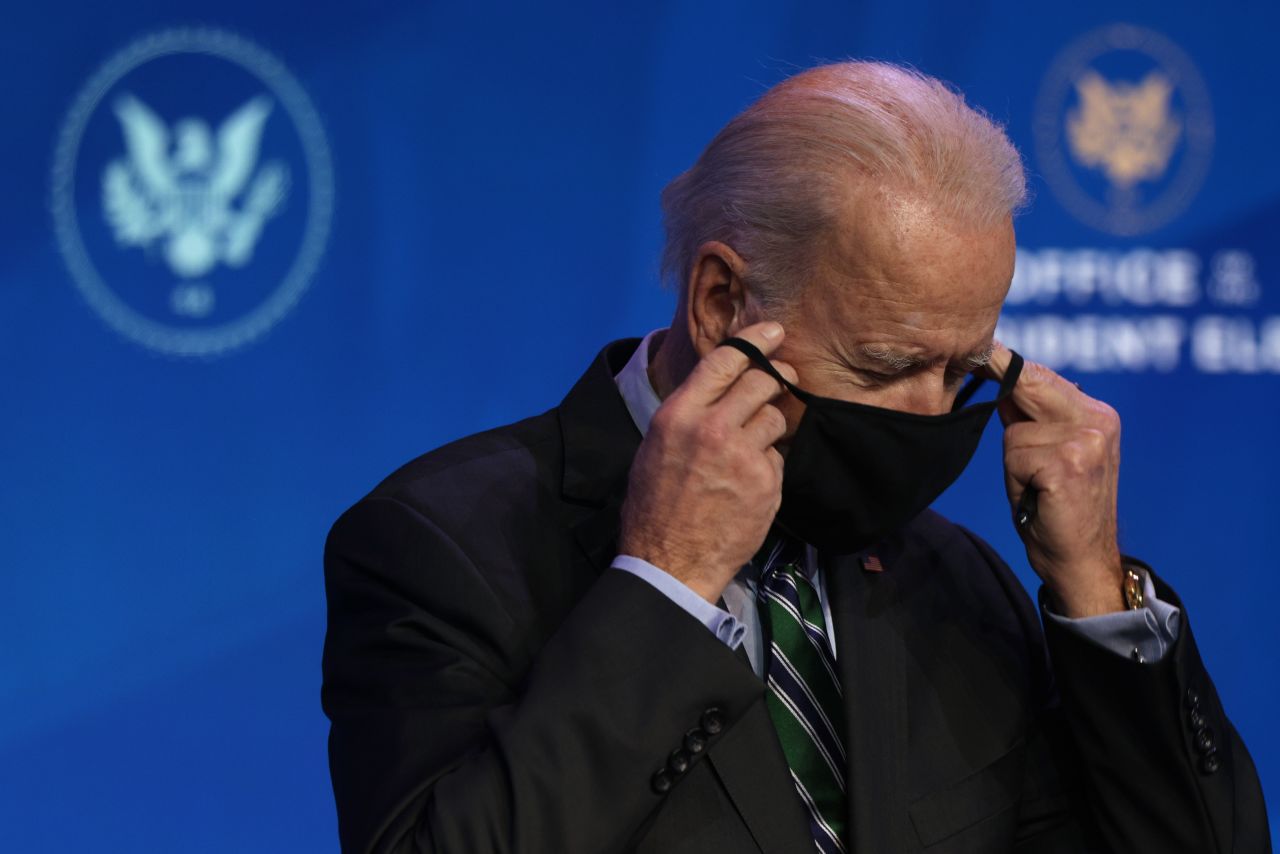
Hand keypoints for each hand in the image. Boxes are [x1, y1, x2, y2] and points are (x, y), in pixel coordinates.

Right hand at [619, 322, 795, 603]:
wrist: (670, 560)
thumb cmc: (655, 505)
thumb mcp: (656, 447)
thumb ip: (689, 414)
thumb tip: (718, 389)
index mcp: (679, 415)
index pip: (725, 360)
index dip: (754, 339)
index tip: (773, 331)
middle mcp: (713, 429)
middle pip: (762, 380)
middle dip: (777, 375)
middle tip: (784, 376)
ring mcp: (743, 456)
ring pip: (775, 416)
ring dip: (772, 422)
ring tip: (756, 440)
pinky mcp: (766, 483)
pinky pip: (778, 456)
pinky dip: (769, 461)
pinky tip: (750, 479)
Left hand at [982, 343, 1124, 616]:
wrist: (1081, 561)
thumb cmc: (1057, 508)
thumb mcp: (1046, 454)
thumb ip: (1029, 418)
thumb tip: (999, 380)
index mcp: (1097, 414)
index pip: (1042, 376)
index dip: (1006, 364)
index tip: (981, 347)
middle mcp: (1097, 419)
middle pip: (1028, 386)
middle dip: (1004, 393)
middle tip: (986, 382)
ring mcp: (1086, 440)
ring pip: (1015, 431)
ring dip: (1014, 461)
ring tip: (1036, 487)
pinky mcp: (1069, 464)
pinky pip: (1016, 457)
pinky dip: (1017, 480)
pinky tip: (1039, 498)